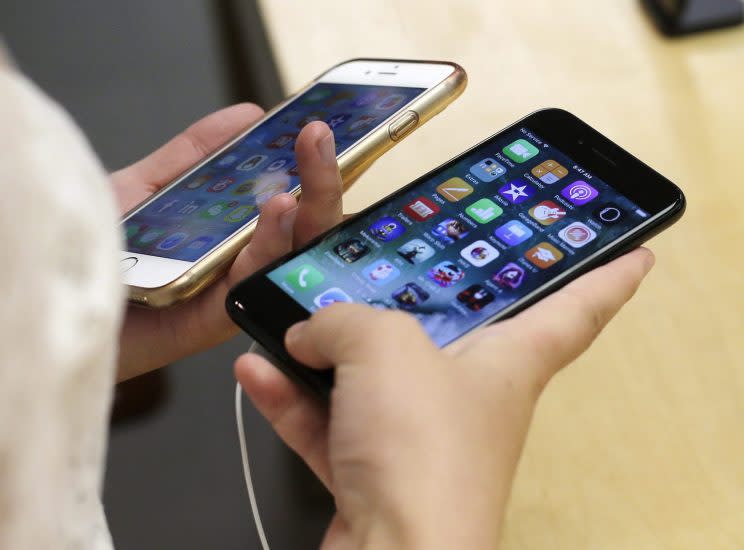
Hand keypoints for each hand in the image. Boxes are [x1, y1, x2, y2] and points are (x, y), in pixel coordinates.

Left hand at [113, 105, 343, 380]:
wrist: (57, 297)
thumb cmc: (98, 250)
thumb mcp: (148, 187)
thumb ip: (194, 155)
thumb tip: (247, 115)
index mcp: (233, 234)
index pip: (290, 198)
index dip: (310, 165)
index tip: (319, 126)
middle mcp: (240, 263)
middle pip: (302, 225)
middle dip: (322, 177)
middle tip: (320, 134)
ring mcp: (232, 291)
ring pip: (291, 253)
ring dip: (309, 205)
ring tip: (310, 161)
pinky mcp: (216, 320)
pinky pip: (254, 280)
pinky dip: (271, 243)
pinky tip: (279, 208)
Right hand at [236, 248, 654, 548]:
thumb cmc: (420, 442)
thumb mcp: (385, 347)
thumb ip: (344, 320)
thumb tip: (310, 334)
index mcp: (508, 360)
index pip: (576, 309)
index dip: (608, 277)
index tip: (637, 252)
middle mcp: (468, 395)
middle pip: (458, 335)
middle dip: (429, 301)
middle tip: (407, 261)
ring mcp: (417, 438)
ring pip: (375, 380)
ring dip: (327, 352)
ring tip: (289, 318)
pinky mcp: (373, 474)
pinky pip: (332, 422)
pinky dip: (293, 397)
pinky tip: (255, 370)